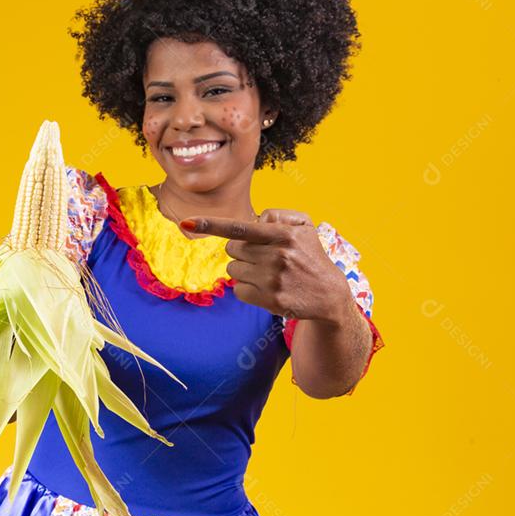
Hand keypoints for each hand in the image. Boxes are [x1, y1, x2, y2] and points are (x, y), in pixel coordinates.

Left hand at [180, 209, 353, 323]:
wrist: (329, 294)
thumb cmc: (309, 255)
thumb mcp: (303, 226)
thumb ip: (277, 215)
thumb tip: (254, 220)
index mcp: (282, 234)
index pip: (239, 227)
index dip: (210, 224)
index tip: (186, 222)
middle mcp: (277, 256)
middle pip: (232, 250)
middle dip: (242, 252)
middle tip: (265, 257)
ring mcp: (273, 279)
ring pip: (233, 270)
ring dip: (245, 271)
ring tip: (269, 274)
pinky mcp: (270, 300)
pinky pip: (239, 291)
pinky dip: (248, 290)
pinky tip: (267, 289)